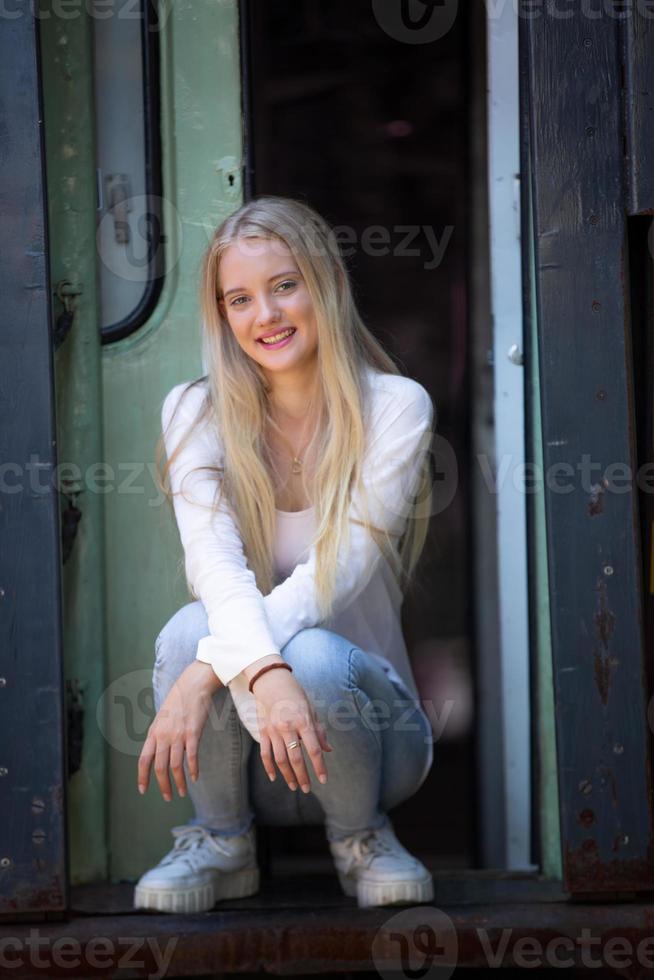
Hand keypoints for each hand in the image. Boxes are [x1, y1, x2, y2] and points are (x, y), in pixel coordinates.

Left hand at [137, 660, 221, 800]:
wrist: (192, 685)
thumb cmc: (178, 700)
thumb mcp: (161, 717)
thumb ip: (159, 734)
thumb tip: (157, 751)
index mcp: (153, 732)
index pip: (144, 760)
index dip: (142, 777)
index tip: (143, 790)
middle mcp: (163, 735)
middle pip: (160, 767)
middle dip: (163, 786)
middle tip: (167, 797)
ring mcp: (178, 735)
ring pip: (175, 766)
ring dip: (179, 782)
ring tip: (182, 792)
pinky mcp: (193, 733)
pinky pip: (192, 757)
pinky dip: (193, 770)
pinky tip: (195, 777)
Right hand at [251, 666, 332, 792]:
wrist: (272, 683)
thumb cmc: (296, 696)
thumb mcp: (311, 710)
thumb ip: (319, 731)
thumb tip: (328, 750)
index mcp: (303, 721)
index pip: (313, 749)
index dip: (319, 766)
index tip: (324, 779)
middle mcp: (287, 727)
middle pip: (296, 758)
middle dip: (302, 776)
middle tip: (307, 789)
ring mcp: (273, 730)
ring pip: (280, 759)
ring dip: (287, 775)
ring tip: (293, 786)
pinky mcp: (263, 731)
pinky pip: (265, 753)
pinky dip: (269, 767)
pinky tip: (274, 777)